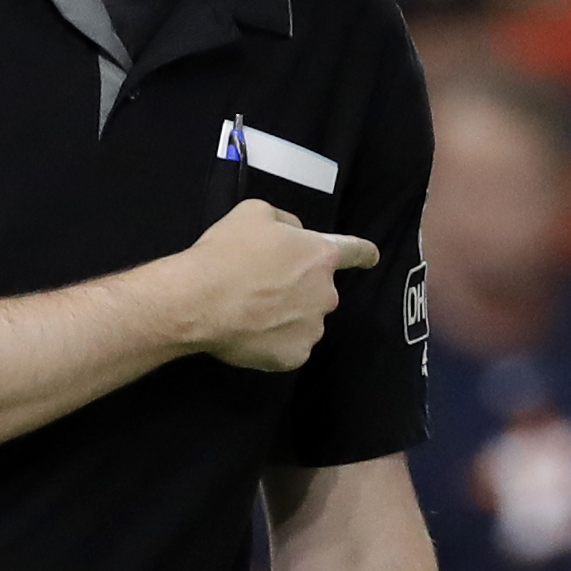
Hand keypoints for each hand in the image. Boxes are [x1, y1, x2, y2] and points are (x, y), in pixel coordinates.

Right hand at [184, 200, 379, 371]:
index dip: (364, 253)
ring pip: (306, 320)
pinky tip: (251, 333)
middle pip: (319, 290)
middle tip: (263, 286)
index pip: (355, 252)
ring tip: (252, 312)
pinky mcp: (295, 356)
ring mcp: (312, 328)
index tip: (371, 257)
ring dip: (289, 316)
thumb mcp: (255, 213)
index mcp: (320, 255)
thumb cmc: (227, 252)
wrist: (199, 300)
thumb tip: (294, 235)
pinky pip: (290, 346)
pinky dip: (275, 341)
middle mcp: (326, 293)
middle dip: (299, 288)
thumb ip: (285, 222)